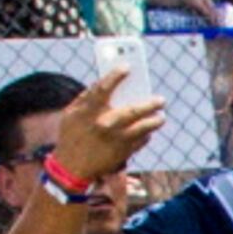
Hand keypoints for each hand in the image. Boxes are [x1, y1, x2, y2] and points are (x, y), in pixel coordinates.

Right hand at [50, 66, 166, 180]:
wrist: (72, 166)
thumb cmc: (72, 134)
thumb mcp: (72, 114)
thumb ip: (88, 99)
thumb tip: (109, 84)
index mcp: (88, 112)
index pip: (103, 88)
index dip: (115, 75)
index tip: (127, 67)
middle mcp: (104, 124)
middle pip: (133, 110)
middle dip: (149, 103)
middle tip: (160, 99)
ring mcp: (116, 140)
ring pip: (144, 128)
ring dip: (155, 121)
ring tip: (160, 116)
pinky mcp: (124, 153)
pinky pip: (142, 141)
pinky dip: (146, 135)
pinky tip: (148, 130)